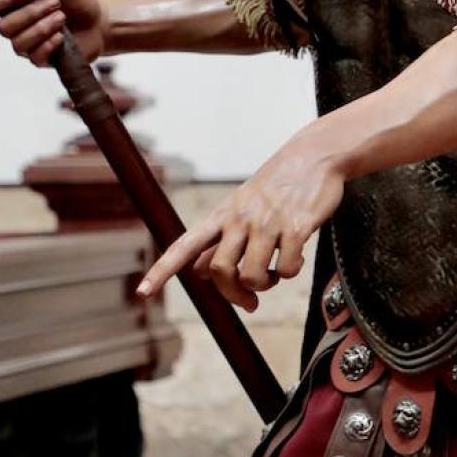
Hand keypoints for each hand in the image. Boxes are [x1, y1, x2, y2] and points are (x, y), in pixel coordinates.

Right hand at [0, 0, 105, 65]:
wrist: (98, 21)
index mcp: (14, 4)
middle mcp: (16, 26)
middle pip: (3, 27)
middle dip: (31, 13)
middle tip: (56, 3)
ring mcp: (27, 45)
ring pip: (18, 43)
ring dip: (42, 28)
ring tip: (62, 17)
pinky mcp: (40, 60)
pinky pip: (34, 57)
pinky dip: (50, 44)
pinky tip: (62, 36)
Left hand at [136, 136, 347, 310]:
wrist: (313, 155)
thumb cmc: (275, 186)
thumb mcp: (241, 204)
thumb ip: (221, 238)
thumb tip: (201, 272)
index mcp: (223, 214)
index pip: (186, 244)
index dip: (163, 269)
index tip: (143, 292)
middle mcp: (240, 218)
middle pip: (221, 271)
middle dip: (234, 294)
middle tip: (250, 301)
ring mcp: (268, 222)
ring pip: (253, 276)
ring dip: (265, 285)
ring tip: (274, 273)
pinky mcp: (297, 226)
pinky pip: (288, 269)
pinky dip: (291, 272)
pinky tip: (295, 256)